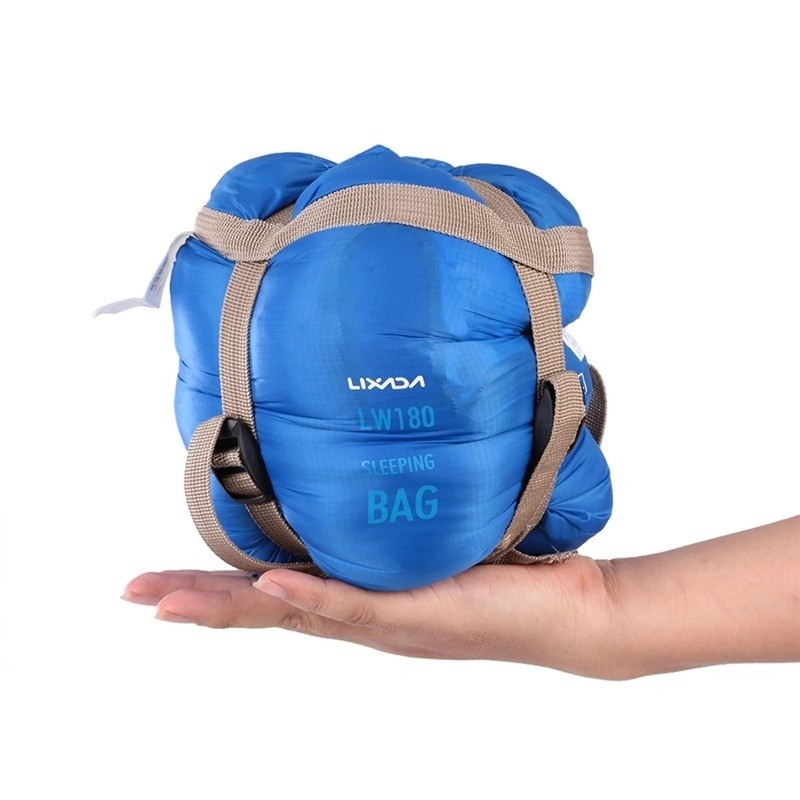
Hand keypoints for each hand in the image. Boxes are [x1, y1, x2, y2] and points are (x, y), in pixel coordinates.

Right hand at [123, 557, 617, 677]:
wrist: (571, 610)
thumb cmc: (501, 570)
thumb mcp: (431, 536)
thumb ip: (394, 515)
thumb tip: (369, 462)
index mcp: (357, 599)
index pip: (270, 592)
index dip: (212, 586)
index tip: (159, 577)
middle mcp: (361, 618)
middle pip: (262, 612)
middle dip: (196, 602)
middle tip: (134, 593)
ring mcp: (387, 621)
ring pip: (293, 617)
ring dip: (228, 607)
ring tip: (169, 600)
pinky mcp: (421, 614)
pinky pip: (357, 608)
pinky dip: (312, 598)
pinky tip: (271, 586)